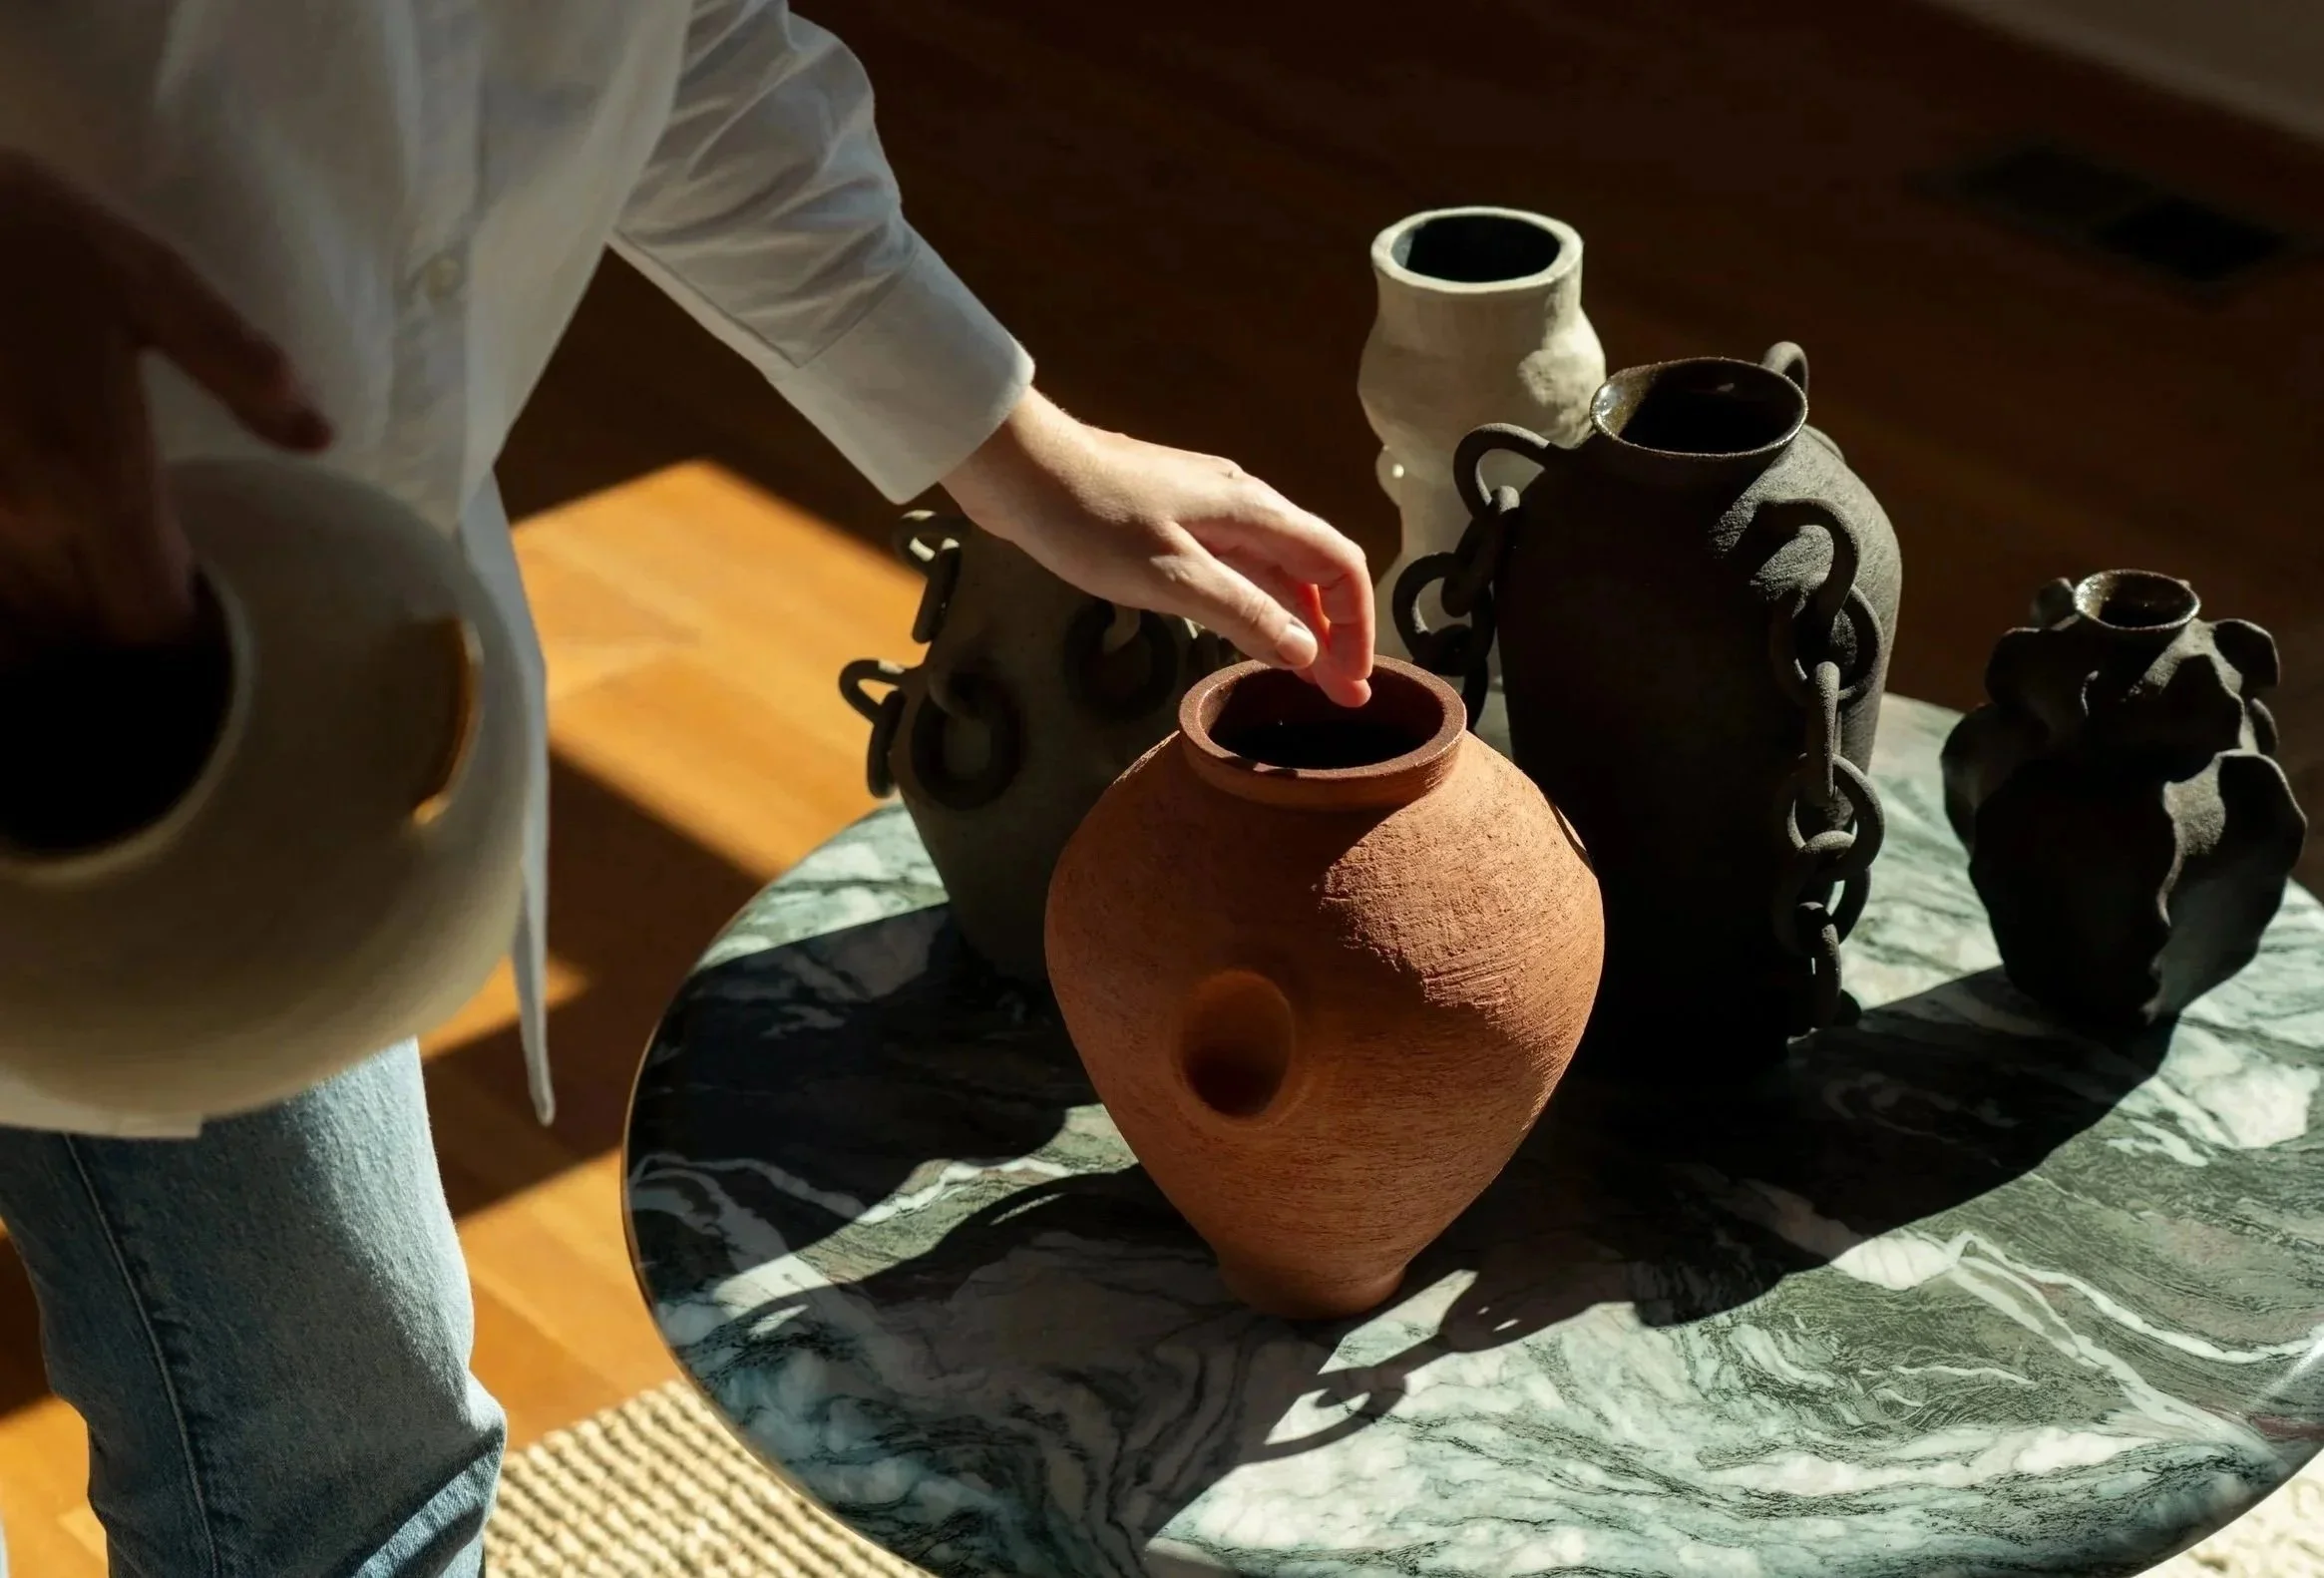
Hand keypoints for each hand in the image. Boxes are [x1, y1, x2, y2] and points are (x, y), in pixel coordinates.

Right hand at [0, 153, 331, 656]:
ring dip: (48, 610)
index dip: (175, 622)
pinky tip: (22, 541)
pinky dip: (0, 582)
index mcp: (95, 478)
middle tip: (135, 577)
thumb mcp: (148, 279)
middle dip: (111, 619)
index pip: (147, 619)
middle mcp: (17, 520)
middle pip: (78, 629)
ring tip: (78, 567)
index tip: (190, 595)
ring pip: (12, 616)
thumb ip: (238, 367)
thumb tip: (321, 436)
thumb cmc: (18, 231)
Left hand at [940, 388, 1374, 707]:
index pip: (1339, 565)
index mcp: (1254, 512)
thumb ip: (1244, 614)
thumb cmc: (1090, 519)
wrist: (1017, 467)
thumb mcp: (1171, 579)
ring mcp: (1209, 512)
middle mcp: (1244, 507)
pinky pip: (1237, 569)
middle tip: (1337, 696)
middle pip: (1313, 572)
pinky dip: (1256, 607)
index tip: (1351, 682)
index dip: (1356, 626)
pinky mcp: (1175, 523)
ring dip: (1296, 623)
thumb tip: (1307, 652)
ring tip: (1303, 677)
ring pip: (1275, 571)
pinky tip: (1247, 636)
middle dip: (1333, 633)